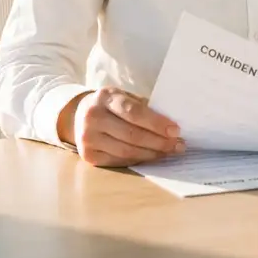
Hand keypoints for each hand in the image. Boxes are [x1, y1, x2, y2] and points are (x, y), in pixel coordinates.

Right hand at [58, 87, 183, 166]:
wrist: (79, 114)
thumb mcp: (124, 96)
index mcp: (105, 97)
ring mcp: (87, 138)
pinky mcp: (88, 155)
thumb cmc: (111, 104)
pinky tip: (151, 156)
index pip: (134, 112)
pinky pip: (119, 160)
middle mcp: (93, 117)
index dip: (156, 123)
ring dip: (152, 153)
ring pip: (126, 151)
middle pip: (132, 135)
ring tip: (169, 152)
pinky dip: (138, 159)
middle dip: (159, 142)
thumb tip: (172, 126)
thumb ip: (144, 107)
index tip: (176, 130)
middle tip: (178, 145)